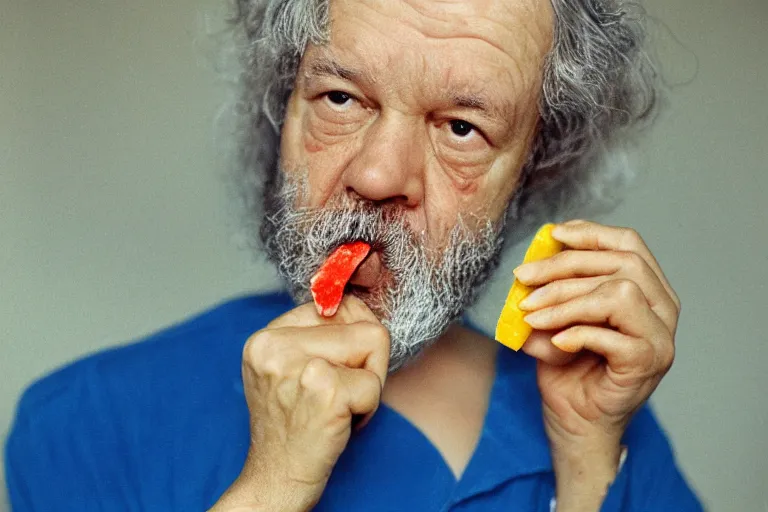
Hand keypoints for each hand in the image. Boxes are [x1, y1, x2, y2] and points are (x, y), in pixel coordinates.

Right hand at [210, 296, 389, 511]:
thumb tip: (360, 305)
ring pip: (373, 344)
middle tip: (338, 395)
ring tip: (337, 407)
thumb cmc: (292, 427)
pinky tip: (339, 424)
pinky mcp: (326, 392)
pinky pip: (374, 384)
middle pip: (361, 322)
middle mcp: (276, 347)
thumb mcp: (286, 371)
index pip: (336, 305)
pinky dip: (367, 410)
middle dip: (365, 361)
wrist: (276, 480)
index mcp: (265, 337)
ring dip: (367, 383)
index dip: (350, 339)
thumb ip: (316, 336)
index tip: (332, 372)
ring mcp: (300, 367)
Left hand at [514, 220, 679, 508]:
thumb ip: (552, 292)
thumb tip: (531, 266)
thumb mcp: (555, 319)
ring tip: (533, 315)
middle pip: (620, 264)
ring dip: (567, 300)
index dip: (591, 233)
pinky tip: (554, 342)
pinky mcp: (648, 363)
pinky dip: (577, 333)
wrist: (577, 422)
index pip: (629, 244)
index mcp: (648, 290)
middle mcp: (663, 309)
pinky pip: (613, 336)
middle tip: (524, 278)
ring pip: (620, 293)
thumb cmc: (569, 369)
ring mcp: (661, 338)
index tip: (553, 234)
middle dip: (564, 266)